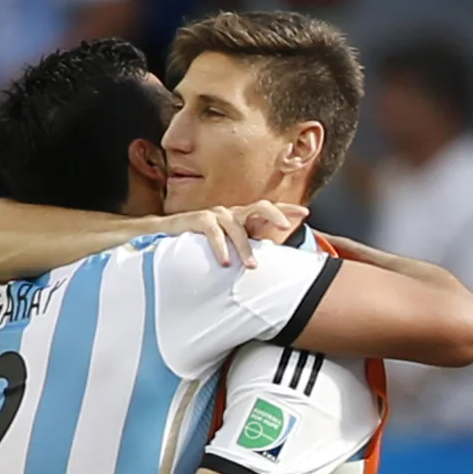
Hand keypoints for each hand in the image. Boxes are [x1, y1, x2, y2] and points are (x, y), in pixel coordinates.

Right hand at [162, 201, 308, 266]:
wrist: (166, 237)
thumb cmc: (203, 245)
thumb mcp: (231, 248)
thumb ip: (249, 250)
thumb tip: (273, 261)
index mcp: (243, 220)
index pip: (268, 211)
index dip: (286, 210)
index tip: (305, 212)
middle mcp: (232, 213)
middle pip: (258, 206)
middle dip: (274, 214)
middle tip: (286, 227)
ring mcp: (215, 214)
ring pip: (236, 226)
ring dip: (244, 247)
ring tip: (251, 267)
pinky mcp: (198, 219)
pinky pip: (212, 231)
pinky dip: (220, 247)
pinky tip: (224, 262)